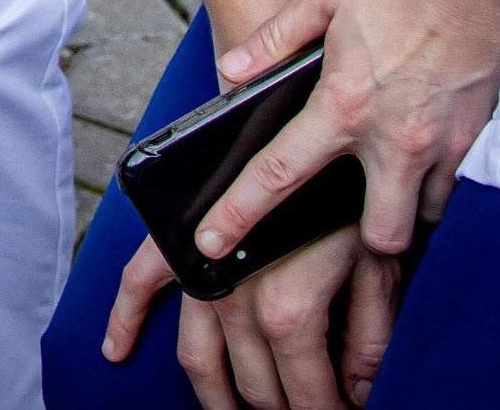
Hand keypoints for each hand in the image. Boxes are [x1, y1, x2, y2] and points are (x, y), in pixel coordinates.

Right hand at [103, 223, 407, 409]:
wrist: (306, 118)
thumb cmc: (351, 193)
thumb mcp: (380, 268)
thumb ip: (371, 336)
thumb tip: (362, 392)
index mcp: (289, 306)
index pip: (306, 391)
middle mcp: (235, 296)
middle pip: (254, 384)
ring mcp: (198, 270)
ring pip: (197, 355)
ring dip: (213, 395)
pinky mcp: (174, 241)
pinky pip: (140, 284)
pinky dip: (125, 319)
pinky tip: (118, 352)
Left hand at [201, 0, 499, 277]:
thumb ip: (274, 38)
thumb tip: (232, 68)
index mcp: (344, 105)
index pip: (279, 174)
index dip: (240, 214)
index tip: (214, 243)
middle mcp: (394, 139)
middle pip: (377, 235)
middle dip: (361, 243)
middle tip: (342, 219)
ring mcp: (442, 145)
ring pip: (422, 216)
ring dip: (401, 209)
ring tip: (384, 184)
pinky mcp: (478, 137)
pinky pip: (455, 186)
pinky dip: (435, 182)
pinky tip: (420, 155)